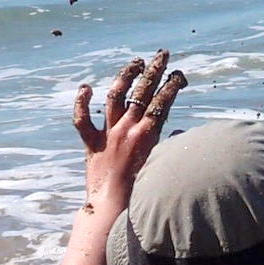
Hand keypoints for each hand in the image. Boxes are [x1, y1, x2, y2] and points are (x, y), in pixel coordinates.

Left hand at [73, 50, 186, 205]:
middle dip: (154, 70)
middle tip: (162, 54)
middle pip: (142, 91)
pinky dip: (82, 103)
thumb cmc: (142, 196)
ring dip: (126, 76)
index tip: (180, 74)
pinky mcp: (91, 145)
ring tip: (135, 62)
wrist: (112, 210)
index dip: (173, 84)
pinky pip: (82, 119)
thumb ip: (170, 148)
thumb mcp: (162, 168)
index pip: (163, 101)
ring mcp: (108, 135)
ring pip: (115, 96)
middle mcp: (127, 130)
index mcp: (147, 136)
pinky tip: (86, 87)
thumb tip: (180, 134)